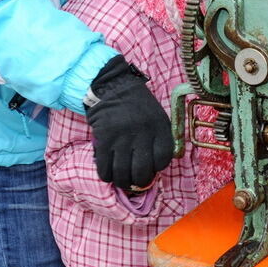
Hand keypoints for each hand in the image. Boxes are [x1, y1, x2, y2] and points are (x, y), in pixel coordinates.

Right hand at [84, 55, 173, 189]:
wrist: (112, 85)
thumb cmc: (136, 103)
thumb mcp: (156, 115)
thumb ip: (159, 137)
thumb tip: (156, 166)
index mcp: (159, 125)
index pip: (163, 158)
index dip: (158, 167)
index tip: (152, 166)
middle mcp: (142, 133)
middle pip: (142, 171)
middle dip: (139, 181)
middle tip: (135, 178)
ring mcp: (122, 137)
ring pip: (122, 173)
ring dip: (122, 181)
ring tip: (122, 178)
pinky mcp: (104, 139)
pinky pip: (105, 168)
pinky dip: (106, 175)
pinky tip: (109, 172)